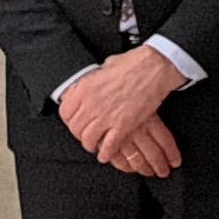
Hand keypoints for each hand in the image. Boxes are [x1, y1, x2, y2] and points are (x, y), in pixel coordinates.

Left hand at [55, 46, 186, 177]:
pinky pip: (108, 146)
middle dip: (80, 134)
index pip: (65, 112)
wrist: (153, 68)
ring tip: (95, 146)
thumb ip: (96, 80)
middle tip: (86, 136)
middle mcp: (91, 103)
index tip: (74, 122)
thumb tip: (94, 84)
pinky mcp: (123, 125)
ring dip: (91, 145)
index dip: (70, 120)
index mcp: (84, 88)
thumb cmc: (133, 64)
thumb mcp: (105, 67)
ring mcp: (106, 116)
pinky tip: (106, 155)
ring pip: (89, 139)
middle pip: (76, 128)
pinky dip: (106, 153)